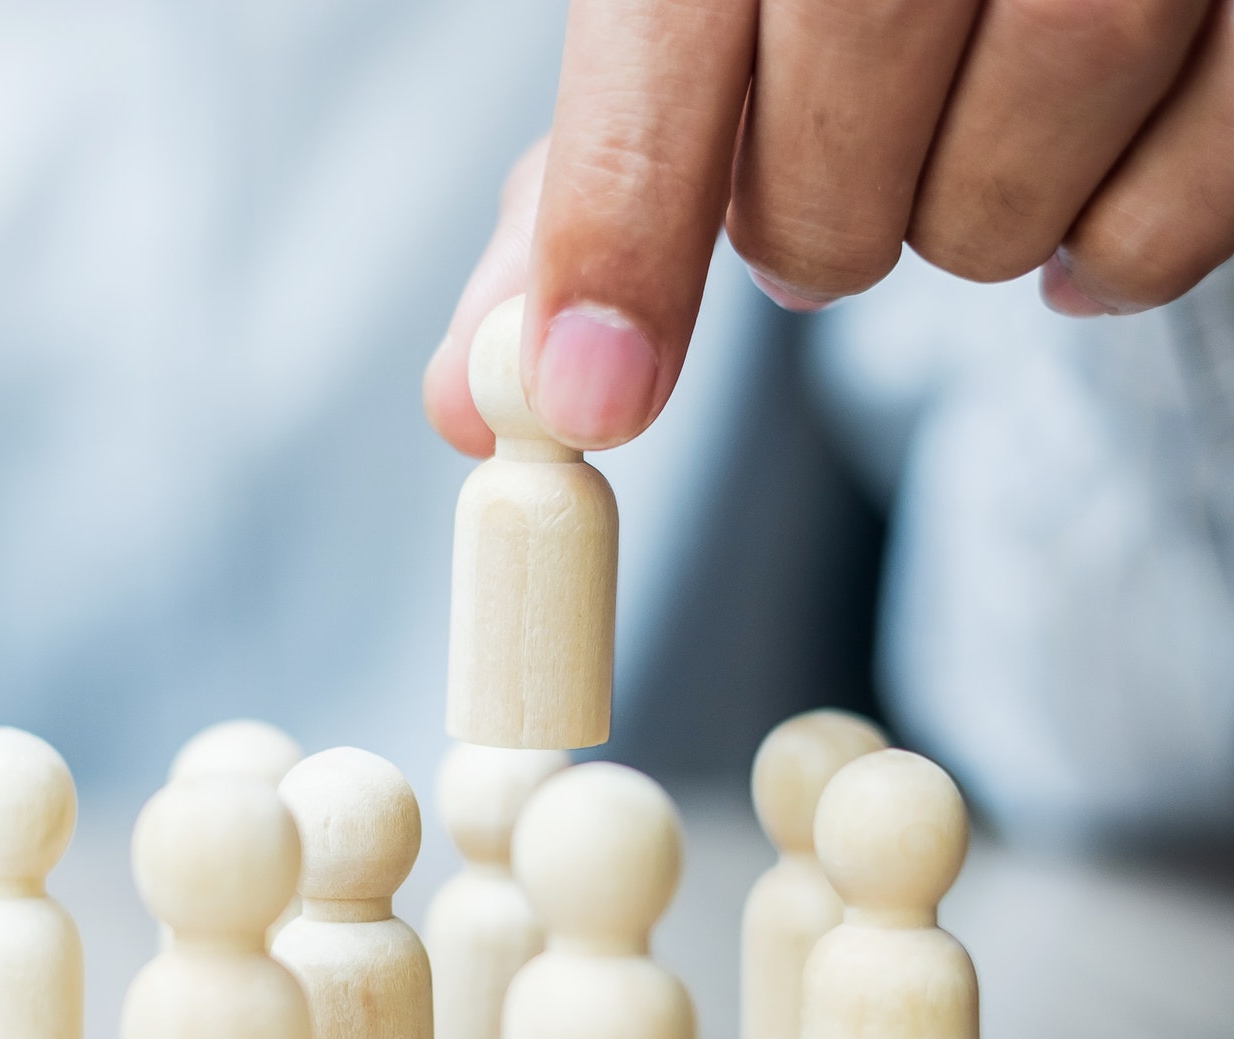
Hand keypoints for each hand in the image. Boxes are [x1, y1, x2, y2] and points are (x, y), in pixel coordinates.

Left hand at [425, 0, 1233, 455]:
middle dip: (810, 235)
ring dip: (960, 231)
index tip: (589, 402)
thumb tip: (474, 399)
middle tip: (821, 215)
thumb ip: (586, 198)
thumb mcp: (698, 20)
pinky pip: (1174, 218)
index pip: (672, 56)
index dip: (624, 236)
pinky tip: (1078, 183)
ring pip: (1006, 194)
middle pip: (838, 150)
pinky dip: (1113, 251)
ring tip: (957, 150)